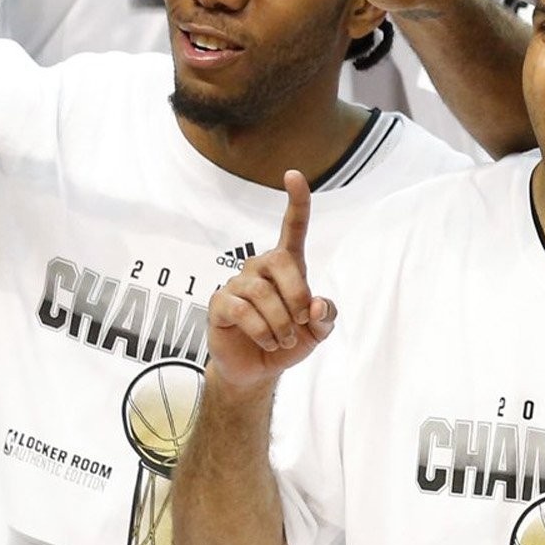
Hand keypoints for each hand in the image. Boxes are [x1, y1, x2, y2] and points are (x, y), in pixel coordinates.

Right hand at [205, 172, 336, 393]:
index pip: (292, 227)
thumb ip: (326, 316)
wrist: (257, 370)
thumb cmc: (288, 341)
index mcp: (287, 266)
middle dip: (297, 294)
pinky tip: (267, 342)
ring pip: (262, 293)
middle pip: (280, 261)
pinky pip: (242, 310)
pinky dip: (262, 331)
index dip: (296, 201)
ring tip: (283, 340)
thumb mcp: (317, 332)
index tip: (294, 174)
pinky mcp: (219, 303)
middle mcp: (260, 268)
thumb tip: (316, 305)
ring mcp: (237, 283)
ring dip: (281, 323)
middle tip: (302, 321)